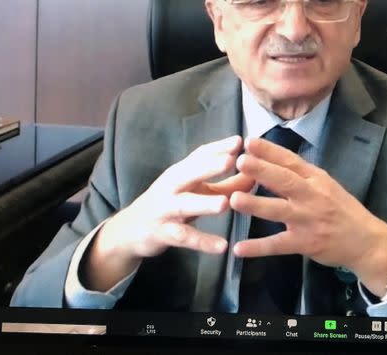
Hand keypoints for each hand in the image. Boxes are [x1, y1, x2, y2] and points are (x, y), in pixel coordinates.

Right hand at [83, 135, 254, 290]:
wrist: (130, 230)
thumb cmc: (171, 204)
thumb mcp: (197, 191)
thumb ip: (227, 185)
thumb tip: (256, 175)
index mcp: (181, 172)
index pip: (199, 155)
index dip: (218, 147)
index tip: (239, 140)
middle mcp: (171, 186)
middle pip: (189, 173)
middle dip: (209, 166)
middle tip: (231, 160)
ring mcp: (165, 209)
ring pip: (185, 205)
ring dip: (204, 203)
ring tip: (224, 204)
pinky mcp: (163, 233)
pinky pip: (184, 237)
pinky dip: (203, 242)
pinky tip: (222, 246)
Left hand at [230, 137, 386, 295]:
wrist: (366, 241)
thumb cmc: (343, 210)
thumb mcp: (326, 186)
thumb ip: (302, 176)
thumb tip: (271, 162)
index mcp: (316, 179)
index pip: (291, 161)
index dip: (270, 151)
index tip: (249, 141)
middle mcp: (312, 196)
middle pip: (284, 180)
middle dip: (261, 170)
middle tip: (240, 161)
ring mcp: (307, 220)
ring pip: (278, 210)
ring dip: (256, 204)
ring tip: (234, 199)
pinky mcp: (305, 243)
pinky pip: (278, 245)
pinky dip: (258, 247)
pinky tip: (239, 249)